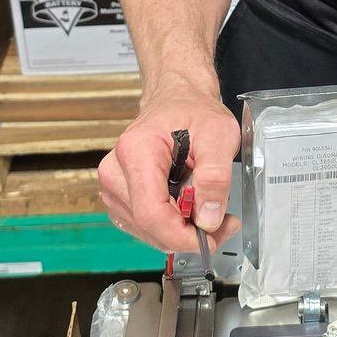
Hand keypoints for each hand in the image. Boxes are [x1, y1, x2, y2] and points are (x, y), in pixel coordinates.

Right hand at [97, 81, 242, 251]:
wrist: (177, 99)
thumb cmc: (193, 111)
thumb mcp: (219, 135)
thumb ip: (216, 178)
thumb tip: (209, 219)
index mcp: (136, 151)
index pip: (151, 213)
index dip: (182, 236)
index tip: (212, 237)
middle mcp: (116, 171)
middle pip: (148, 226)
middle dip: (188, 234)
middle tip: (222, 222)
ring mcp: (114, 185)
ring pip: (147, 231)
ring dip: (180, 231)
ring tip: (207, 208)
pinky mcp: (120, 196)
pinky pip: (145, 226)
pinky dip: (170, 226)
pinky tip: (188, 210)